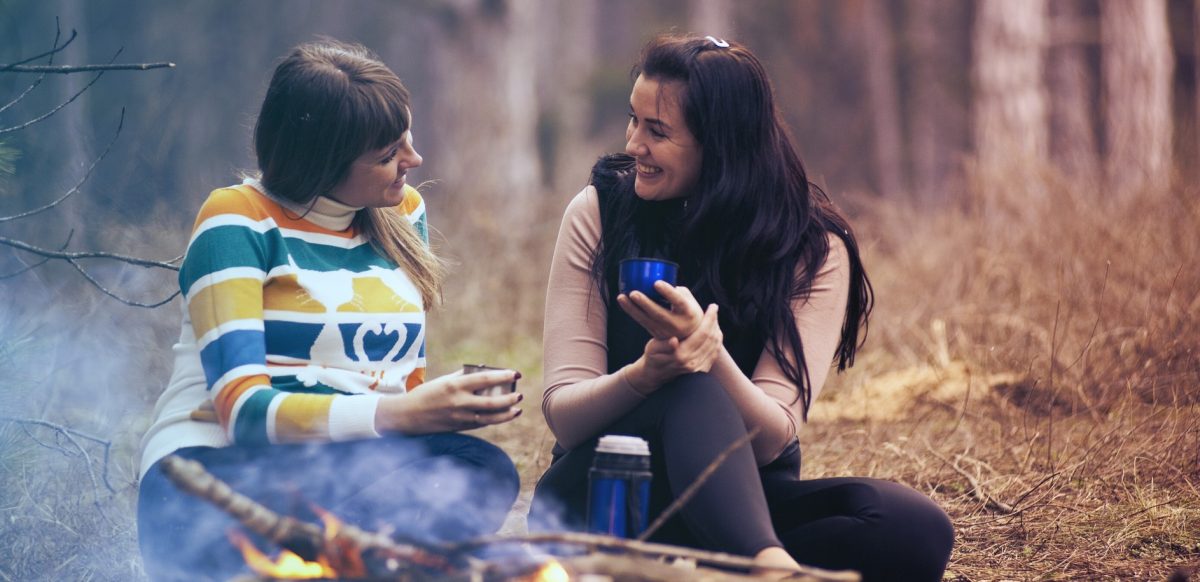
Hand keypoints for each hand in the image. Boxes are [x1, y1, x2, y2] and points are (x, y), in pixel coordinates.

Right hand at [375, 369, 522, 433]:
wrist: (407, 416)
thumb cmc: (427, 394)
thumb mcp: (444, 381)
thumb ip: (463, 376)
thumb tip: (483, 371)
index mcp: (455, 385)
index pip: (485, 379)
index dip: (503, 376)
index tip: (516, 373)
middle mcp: (459, 402)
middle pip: (491, 402)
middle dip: (509, 398)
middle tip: (519, 395)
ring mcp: (460, 417)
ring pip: (489, 418)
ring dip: (506, 414)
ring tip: (517, 409)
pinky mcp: (459, 428)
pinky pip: (481, 424)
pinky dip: (494, 420)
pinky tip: (503, 416)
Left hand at [617, 281, 704, 339]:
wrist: (691, 335)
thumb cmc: (688, 310)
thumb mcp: (688, 299)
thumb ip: (675, 290)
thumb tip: (657, 279)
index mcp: (688, 312)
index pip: (678, 301)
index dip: (668, 292)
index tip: (657, 283)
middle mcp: (677, 324)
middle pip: (658, 313)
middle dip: (644, 303)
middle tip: (633, 293)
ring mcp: (665, 331)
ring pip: (646, 320)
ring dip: (632, 309)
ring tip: (621, 297)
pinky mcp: (655, 333)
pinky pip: (642, 322)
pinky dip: (631, 312)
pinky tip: (624, 302)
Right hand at [626, 303, 721, 390]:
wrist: (656, 374)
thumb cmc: (653, 356)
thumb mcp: (653, 348)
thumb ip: (664, 345)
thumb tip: (673, 340)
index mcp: (680, 356)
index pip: (702, 333)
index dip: (709, 319)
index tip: (713, 306)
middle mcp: (692, 363)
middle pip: (711, 338)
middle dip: (714, 321)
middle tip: (714, 308)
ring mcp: (698, 368)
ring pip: (715, 345)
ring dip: (716, 329)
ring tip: (714, 318)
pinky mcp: (702, 370)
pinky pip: (715, 352)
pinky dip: (717, 340)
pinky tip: (714, 331)